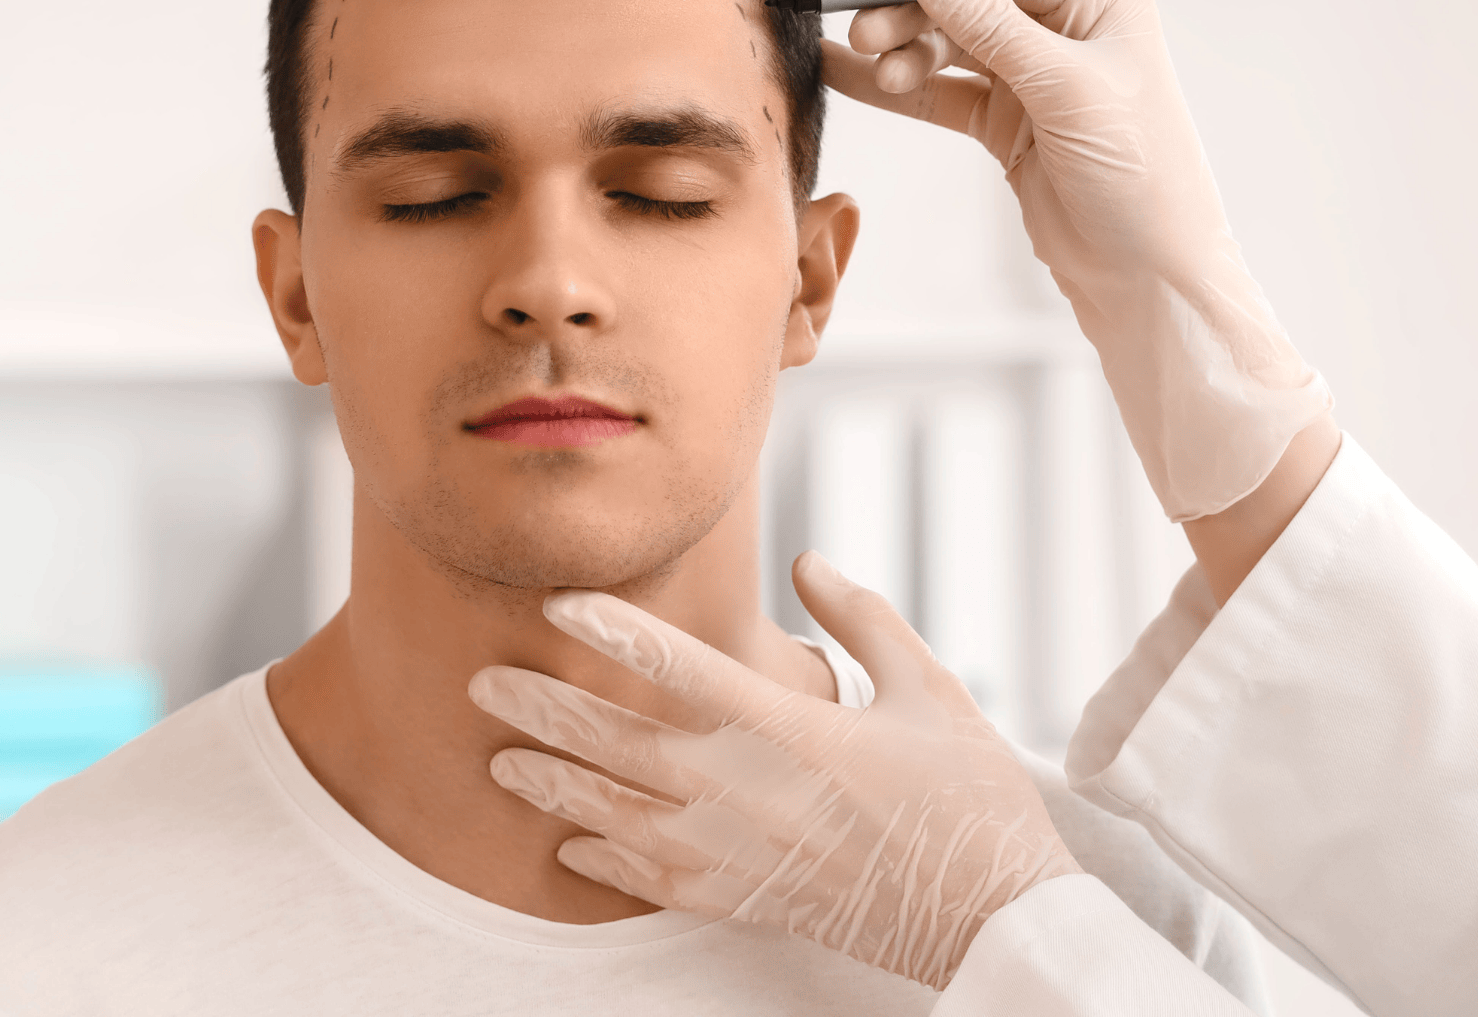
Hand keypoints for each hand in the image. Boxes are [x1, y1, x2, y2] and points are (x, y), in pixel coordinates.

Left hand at [467, 551, 1080, 990]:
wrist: (993, 916)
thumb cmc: (967, 796)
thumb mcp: (930, 687)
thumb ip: (862, 618)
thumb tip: (807, 561)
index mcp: (795, 730)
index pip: (681, 669)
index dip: (612, 630)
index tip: (557, 602)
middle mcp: (751, 792)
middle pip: (624, 744)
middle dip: (547, 710)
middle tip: (484, 683)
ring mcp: (741, 854)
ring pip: (622, 816)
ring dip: (555, 786)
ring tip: (501, 762)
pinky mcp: (747, 901)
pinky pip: (654, 882)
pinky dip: (604, 862)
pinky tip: (568, 847)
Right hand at [821, 0, 1329, 520]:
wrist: (1147, 277)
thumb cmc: (1142, 181)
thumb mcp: (1067, 90)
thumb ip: (994, 27)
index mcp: (1097, 3)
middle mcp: (1063, 33)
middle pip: (966, 0)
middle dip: (907, 7)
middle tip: (860, 24)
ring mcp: (1031, 81)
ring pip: (947, 46)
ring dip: (901, 48)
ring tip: (866, 61)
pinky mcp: (1006, 127)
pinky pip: (940, 94)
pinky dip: (896, 87)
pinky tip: (850, 77)